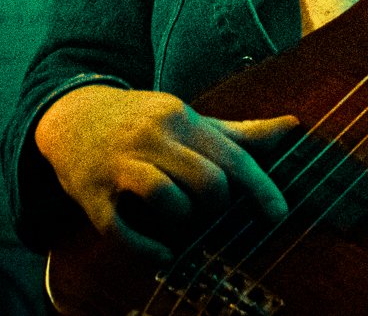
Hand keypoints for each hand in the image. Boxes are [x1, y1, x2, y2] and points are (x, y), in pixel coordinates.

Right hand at [34, 83, 296, 261]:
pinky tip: (161, 252)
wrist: (73, 115)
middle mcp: (152, 137)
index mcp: (182, 118)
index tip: (278, 213)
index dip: (260, 188)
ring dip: (183, 218)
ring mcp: (120, 165)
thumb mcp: (191, 120)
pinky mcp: (92, 195)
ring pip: (166, 197)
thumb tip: (294, 127)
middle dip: (217, 204)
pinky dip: (147, 248)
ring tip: (180, 219)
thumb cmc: (146, 124)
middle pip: (206, 179)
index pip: (232, 156)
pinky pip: (122, 230)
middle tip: (208, 209)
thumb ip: (240, 132)